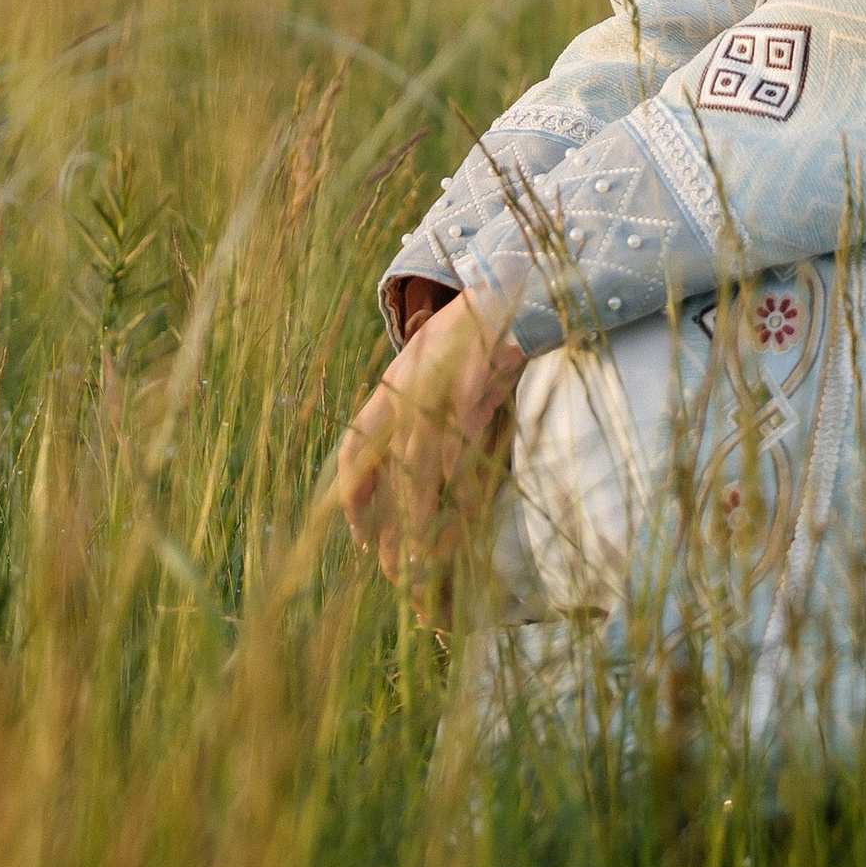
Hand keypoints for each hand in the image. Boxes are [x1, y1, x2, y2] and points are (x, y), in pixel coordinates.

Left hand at [338, 293, 526, 600]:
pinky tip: (464, 526)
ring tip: (420, 564)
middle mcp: (405, 395)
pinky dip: (460, 499)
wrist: (512, 296)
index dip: (353, 498)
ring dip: (416, 523)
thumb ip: (418, 405)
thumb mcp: (434, 364)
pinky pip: (460, 463)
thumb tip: (419, 464)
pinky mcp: (470, 402)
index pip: (354, 448)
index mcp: (392, 388)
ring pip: (416, 475)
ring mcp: (436, 398)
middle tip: (394, 570)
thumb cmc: (476, 337)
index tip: (360, 537)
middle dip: (386, 527)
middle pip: (382, 475)